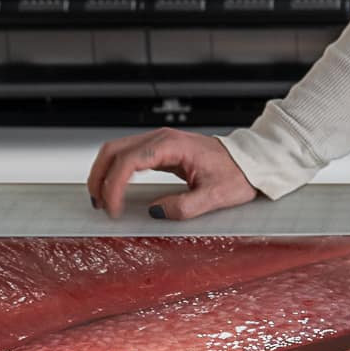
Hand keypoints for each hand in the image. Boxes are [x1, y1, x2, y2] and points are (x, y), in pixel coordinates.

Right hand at [87, 129, 258, 220]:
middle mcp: (161, 138)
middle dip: (99, 177)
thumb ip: (185, 207)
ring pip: (117, 150)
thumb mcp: (216, 196)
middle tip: (98, 204)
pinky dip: (115, 170)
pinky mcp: (161, 150)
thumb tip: (156, 212)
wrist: (251, 161)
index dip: (115, 186)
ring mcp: (160, 142)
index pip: (129, 162)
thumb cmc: (238, 174)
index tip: (113, 209)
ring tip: (101, 198)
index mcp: (172, 145)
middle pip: (114, 151)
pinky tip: (114, 188)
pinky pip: (128, 155)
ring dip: (104, 173)